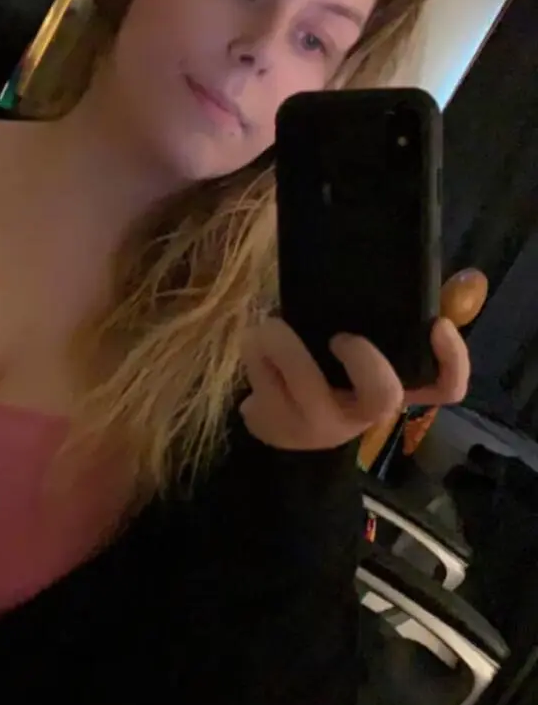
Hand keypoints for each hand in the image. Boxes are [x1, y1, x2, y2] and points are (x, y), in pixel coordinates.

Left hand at [240, 317, 469, 451]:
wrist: (279, 427)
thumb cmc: (328, 373)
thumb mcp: (357, 349)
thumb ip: (386, 318)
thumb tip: (434, 275)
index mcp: (390, 391)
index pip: (444, 388)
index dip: (452, 360)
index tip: (437, 325)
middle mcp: (361, 415)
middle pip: (383, 396)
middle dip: (361, 358)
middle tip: (337, 336)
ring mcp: (319, 427)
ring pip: (307, 387)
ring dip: (282, 345)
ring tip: (267, 325)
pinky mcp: (278, 429)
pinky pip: (265, 389)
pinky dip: (255, 359)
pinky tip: (254, 349)